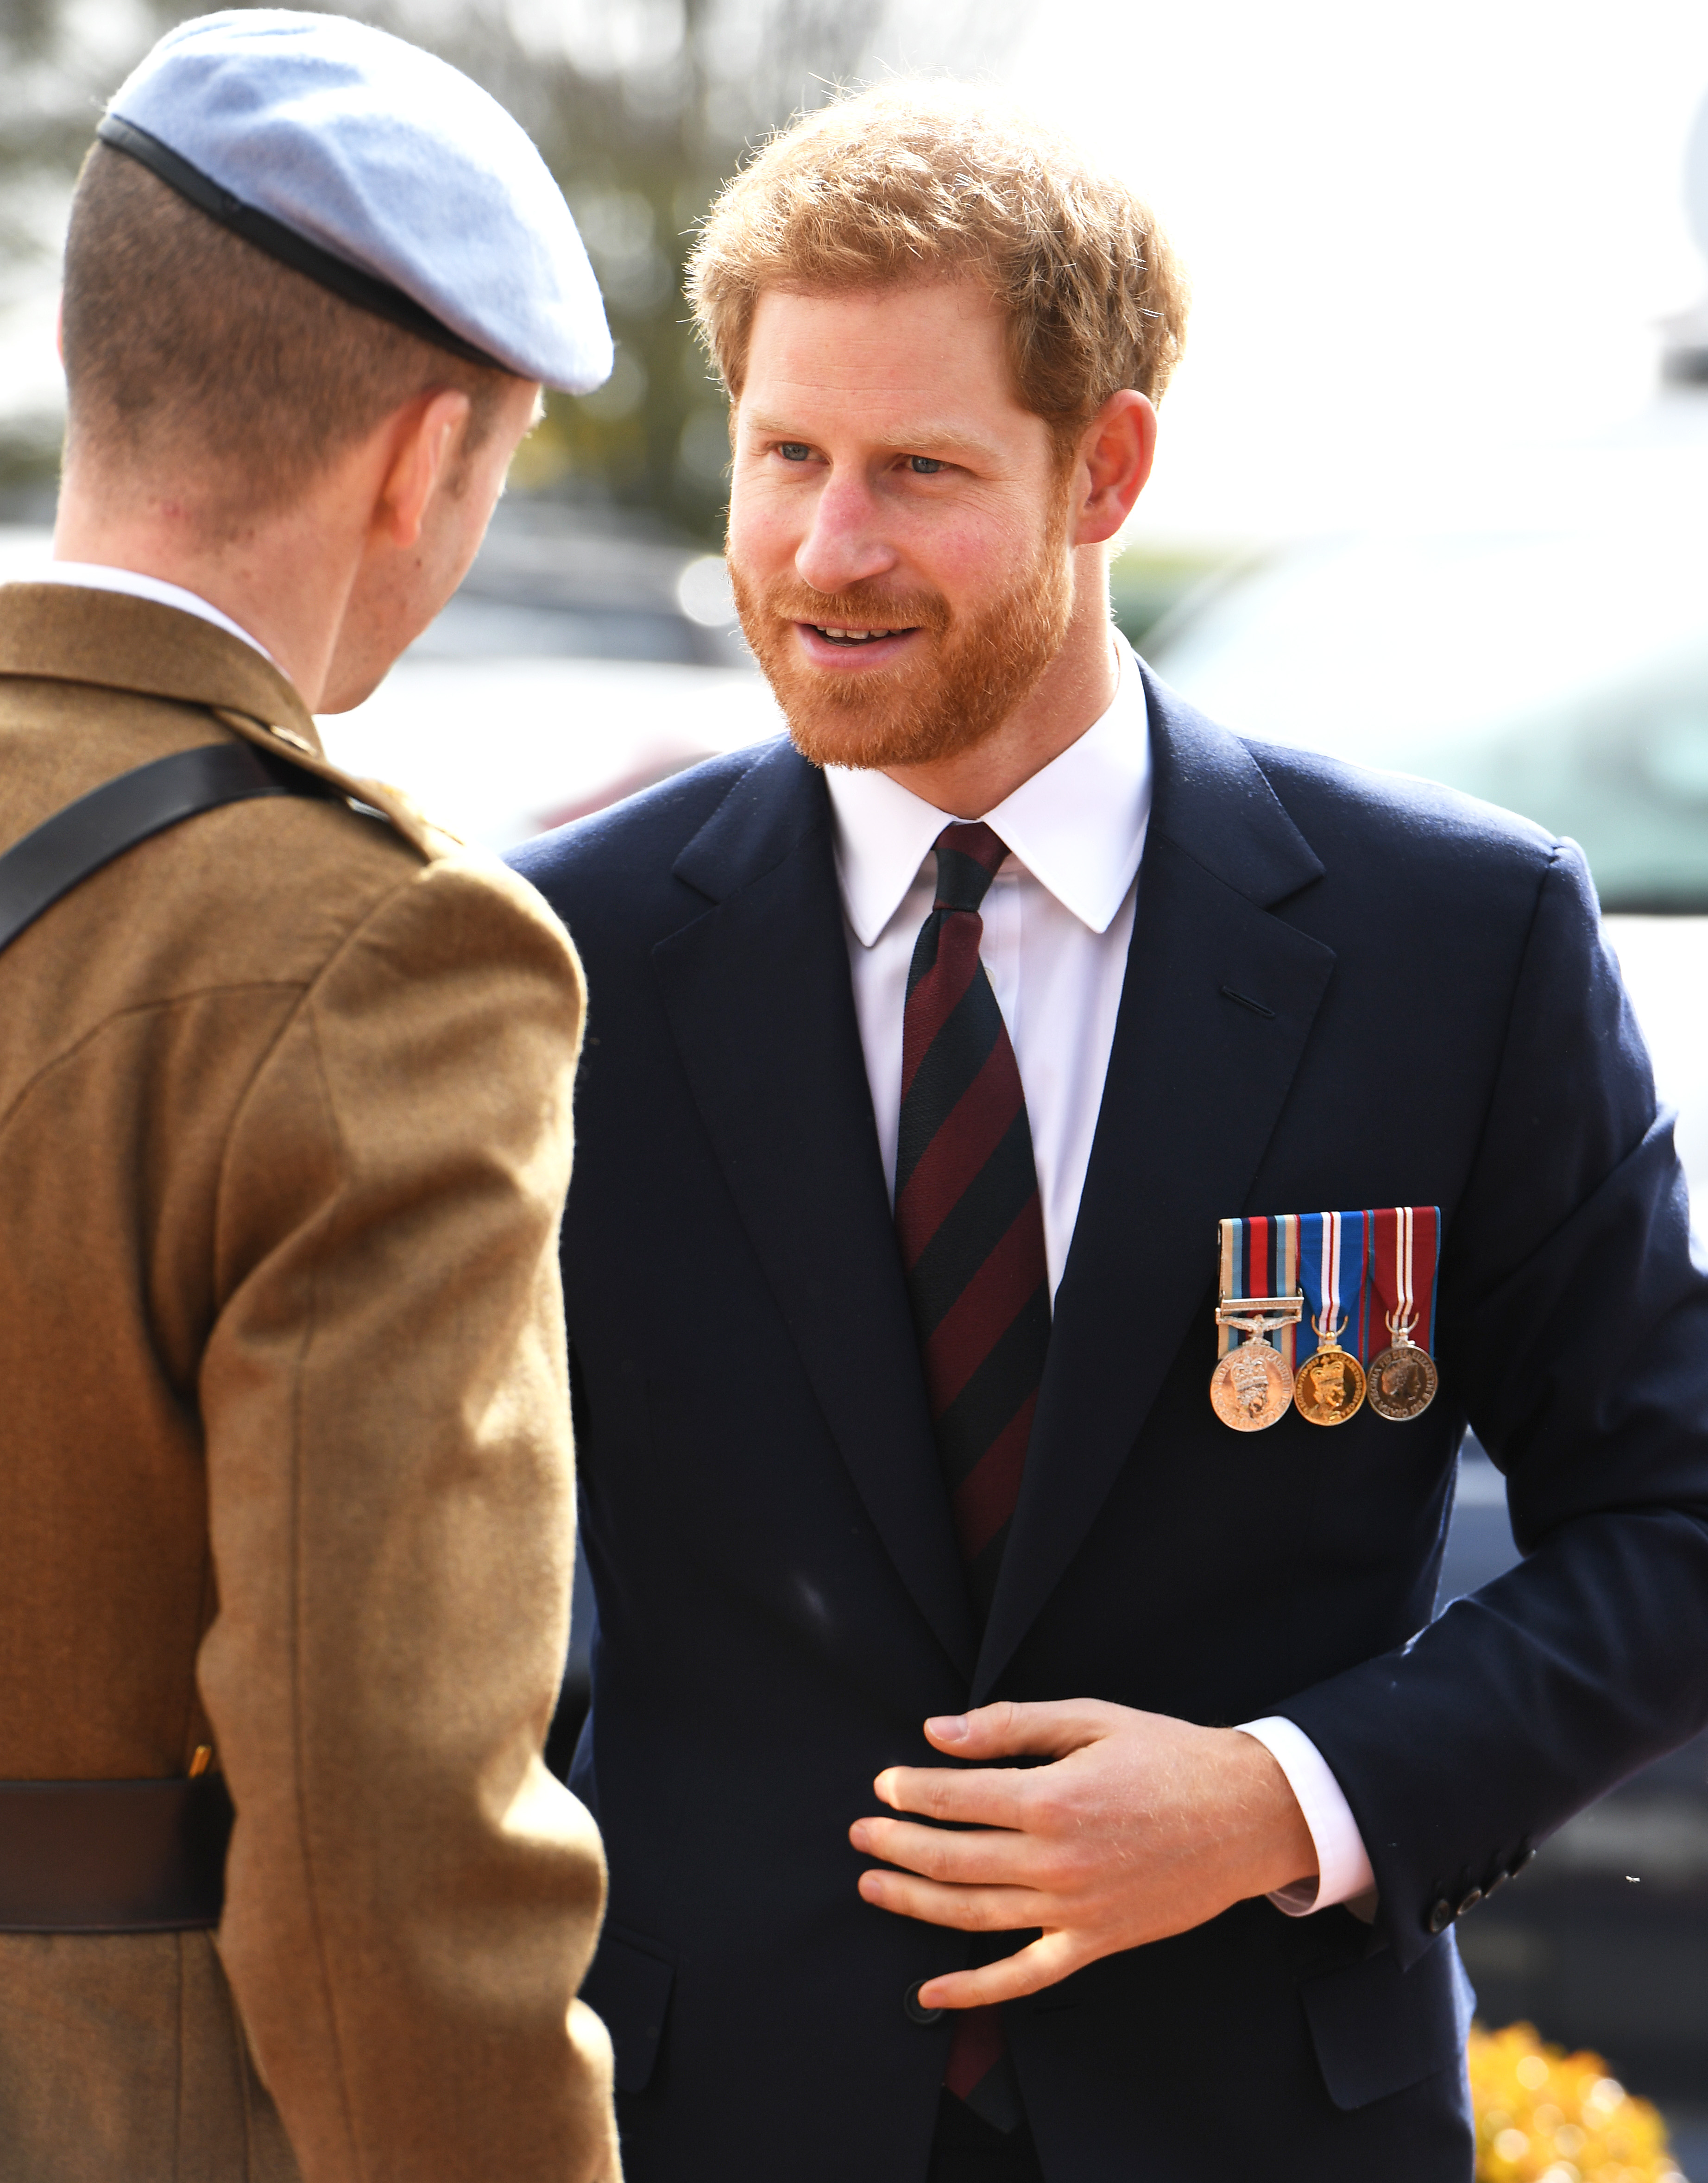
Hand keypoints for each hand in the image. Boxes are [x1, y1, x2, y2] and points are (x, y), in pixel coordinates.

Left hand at [848, 1700, 1316, 2008]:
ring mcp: (1073, 1911)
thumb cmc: (1167, 1757)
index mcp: (1051, 1799)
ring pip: (972, 1914)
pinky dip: (972, 1991)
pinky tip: (929, 1992)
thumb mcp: (1089, 1718)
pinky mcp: (1094, 1943)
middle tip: (861, 1832)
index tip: (884, 1783)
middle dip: (895, 1843)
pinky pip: (1022, 1976)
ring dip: (912, 1902)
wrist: (1246, 1814)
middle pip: (951, 1859)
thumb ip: (1009, 1725)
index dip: (909, 1790)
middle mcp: (1055, 1861)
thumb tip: (939, 1731)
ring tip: (872, 1885)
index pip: (954, 1799)